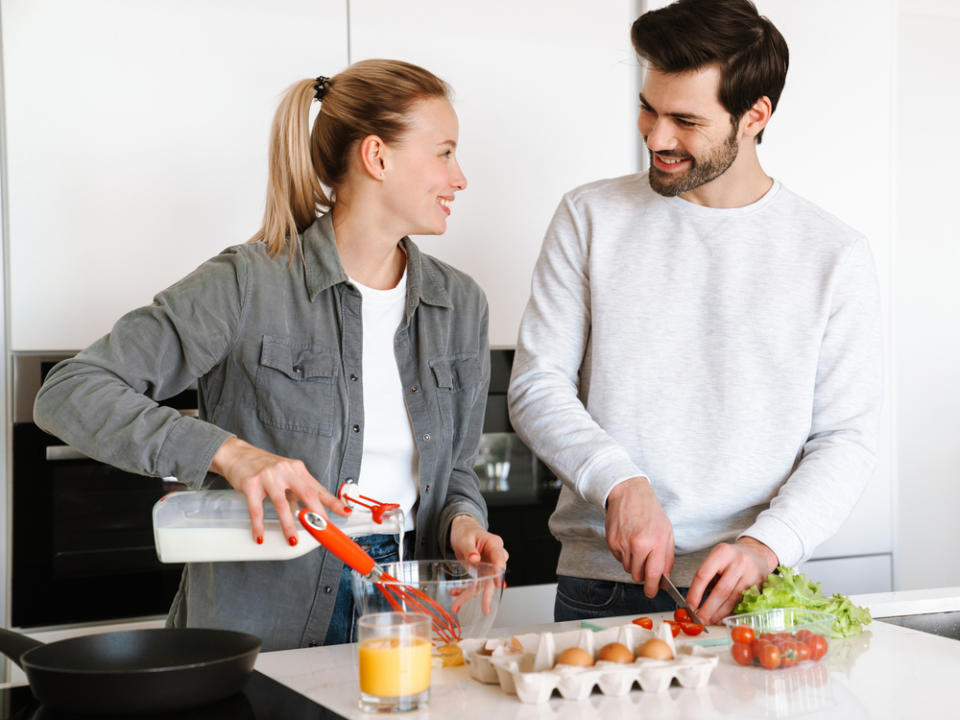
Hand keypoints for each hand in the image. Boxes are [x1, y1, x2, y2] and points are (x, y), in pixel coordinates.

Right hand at [209, 437, 349, 544]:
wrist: (237, 454)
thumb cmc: (264, 466)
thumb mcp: (285, 474)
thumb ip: (297, 492)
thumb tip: (310, 513)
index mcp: (297, 469)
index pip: (318, 488)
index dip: (333, 502)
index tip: (344, 513)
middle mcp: (285, 470)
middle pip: (306, 493)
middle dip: (316, 513)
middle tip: (321, 529)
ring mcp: (268, 476)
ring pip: (282, 504)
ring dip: (288, 525)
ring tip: (292, 540)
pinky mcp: (251, 483)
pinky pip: (256, 509)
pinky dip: (259, 525)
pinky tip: (260, 536)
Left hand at [448, 514, 507, 613]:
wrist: (463, 531)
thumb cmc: (466, 531)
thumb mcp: (465, 538)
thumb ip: (470, 549)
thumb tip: (475, 558)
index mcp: (494, 545)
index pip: (500, 559)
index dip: (498, 572)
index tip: (496, 584)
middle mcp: (494, 557)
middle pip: (493, 577)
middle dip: (488, 594)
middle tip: (485, 607)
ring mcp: (488, 566)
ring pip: (483, 584)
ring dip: (469, 596)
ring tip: (457, 605)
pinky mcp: (481, 573)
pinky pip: (475, 584)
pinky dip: (464, 590)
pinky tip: (455, 594)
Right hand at [605, 476, 674, 596]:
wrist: (628, 493)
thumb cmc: (649, 511)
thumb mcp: (667, 531)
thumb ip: (667, 557)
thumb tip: (664, 577)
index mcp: (656, 542)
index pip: (654, 575)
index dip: (653, 588)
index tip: (652, 592)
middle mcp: (638, 544)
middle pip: (638, 576)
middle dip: (643, 575)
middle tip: (646, 565)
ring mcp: (623, 543)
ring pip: (628, 569)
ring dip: (633, 564)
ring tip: (637, 547)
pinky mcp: (611, 542)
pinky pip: (619, 559)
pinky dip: (624, 555)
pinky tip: (628, 541)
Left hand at [686, 537, 778, 623]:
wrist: (756, 553)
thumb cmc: (731, 558)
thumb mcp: (717, 558)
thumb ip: (706, 576)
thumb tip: (693, 602)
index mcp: (722, 553)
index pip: (703, 575)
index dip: (694, 593)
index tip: (689, 606)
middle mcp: (738, 562)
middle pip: (720, 591)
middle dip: (708, 609)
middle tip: (699, 620)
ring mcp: (752, 574)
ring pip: (733, 600)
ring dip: (719, 614)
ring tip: (710, 621)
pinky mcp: (760, 586)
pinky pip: (744, 604)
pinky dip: (732, 613)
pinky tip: (723, 617)